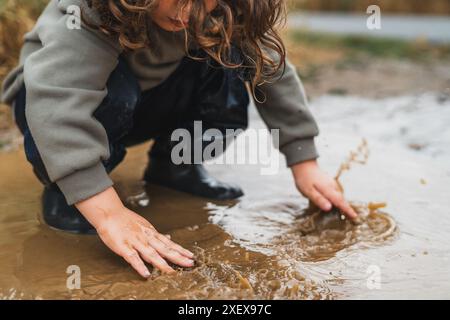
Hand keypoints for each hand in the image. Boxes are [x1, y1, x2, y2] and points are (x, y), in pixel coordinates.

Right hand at [76, 187, 194, 277]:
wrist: (109, 212)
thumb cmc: (126, 220)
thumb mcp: (145, 225)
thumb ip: (156, 235)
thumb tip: (169, 239)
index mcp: (151, 233)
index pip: (169, 243)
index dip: (180, 250)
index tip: (191, 256)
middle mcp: (146, 238)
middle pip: (164, 249)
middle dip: (178, 257)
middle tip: (190, 263)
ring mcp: (135, 242)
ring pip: (151, 254)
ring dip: (162, 263)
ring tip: (172, 272)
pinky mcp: (123, 247)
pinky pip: (133, 258)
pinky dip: (140, 266)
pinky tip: (146, 274)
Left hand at [291, 160, 357, 218]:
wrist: (304, 165)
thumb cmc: (304, 179)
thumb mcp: (308, 191)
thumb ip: (319, 199)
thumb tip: (329, 208)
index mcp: (328, 189)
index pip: (340, 201)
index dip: (347, 210)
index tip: (355, 216)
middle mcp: (332, 186)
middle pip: (341, 199)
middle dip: (346, 208)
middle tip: (352, 218)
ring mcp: (331, 184)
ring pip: (339, 196)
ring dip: (342, 204)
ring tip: (345, 214)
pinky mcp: (329, 183)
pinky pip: (335, 193)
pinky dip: (337, 199)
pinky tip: (335, 204)